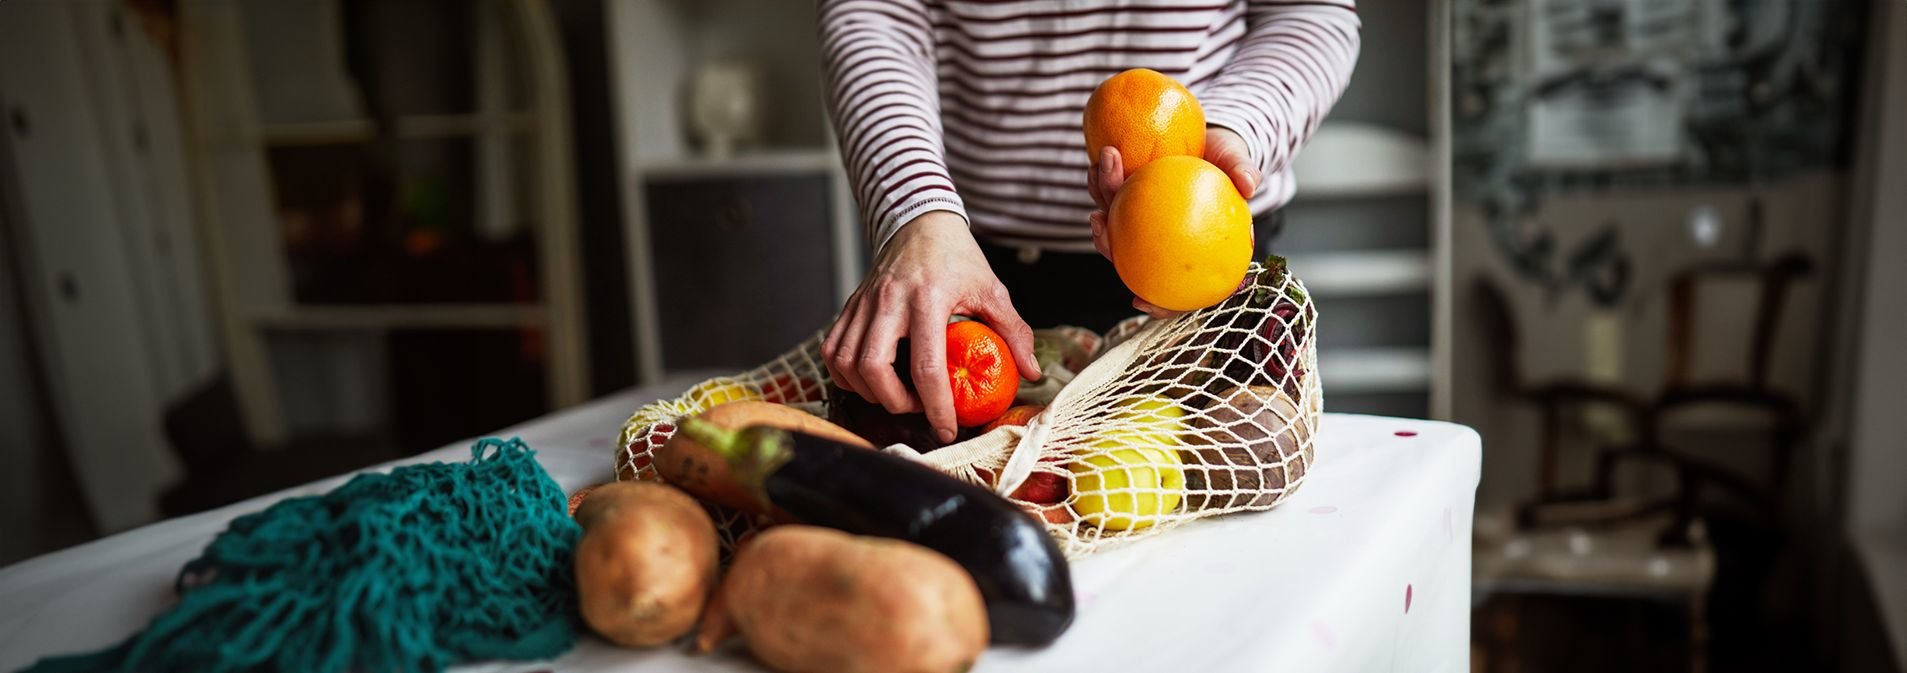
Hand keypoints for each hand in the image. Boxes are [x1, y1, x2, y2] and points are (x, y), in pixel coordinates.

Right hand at [822, 211, 1041, 442]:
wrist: (920, 221)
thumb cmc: (957, 257)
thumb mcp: (992, 290)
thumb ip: (1013, 331)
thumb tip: (1030, 371)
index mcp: (928, 299)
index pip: (926, 366)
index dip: (935, 407)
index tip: (946, 429)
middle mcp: (889, 302)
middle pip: (873, 370)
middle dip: (895, 403)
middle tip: (918, 407)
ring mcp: (864, 304)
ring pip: (846, 363)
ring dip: (868, 391)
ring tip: (897, 394)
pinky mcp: (849, 306)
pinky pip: (832, 350)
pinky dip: (845, 375)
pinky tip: (869, 380)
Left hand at [1087, 126, 1260, 317]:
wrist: (1207, 138)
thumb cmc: (1226, 157)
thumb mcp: (1238, 161)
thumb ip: (1244, 171)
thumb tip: (1250, 184)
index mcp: (1196, 249)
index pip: (1181, 291)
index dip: (1161, 306)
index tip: (1138, 302)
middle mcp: (1165, 243)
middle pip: (1132, 261)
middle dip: (1108, 247)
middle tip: (1100, 225)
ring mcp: (1144, 224)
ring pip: (1115, 230)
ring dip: (1100, 212)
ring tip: (1096, 184)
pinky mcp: (1130, 201)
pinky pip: (1111, 198)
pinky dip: (1101, 184)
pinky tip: (1096, 168)